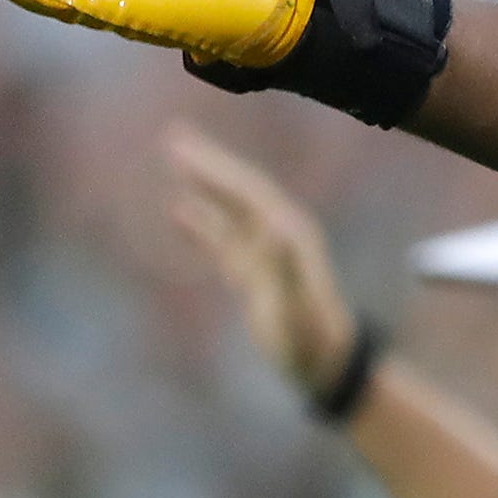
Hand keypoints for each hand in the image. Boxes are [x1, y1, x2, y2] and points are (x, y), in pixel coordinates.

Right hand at [166, 125, 360, 397]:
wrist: (324, 361)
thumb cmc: (310, 337)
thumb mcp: (297, 304)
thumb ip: (287, 267)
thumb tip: (274, 225)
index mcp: (290, 235)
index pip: (248, 191)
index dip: (217, 169)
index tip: (183, 148)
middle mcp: (279, 236)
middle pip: (239, 191)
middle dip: (209, 164)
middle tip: (173, 135)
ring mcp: (266, 253)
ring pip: (230, 209)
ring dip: (205, 184)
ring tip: (173, 157)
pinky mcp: (254, 272)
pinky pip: (223, 238)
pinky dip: (202, 222)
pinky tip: (177, 209)